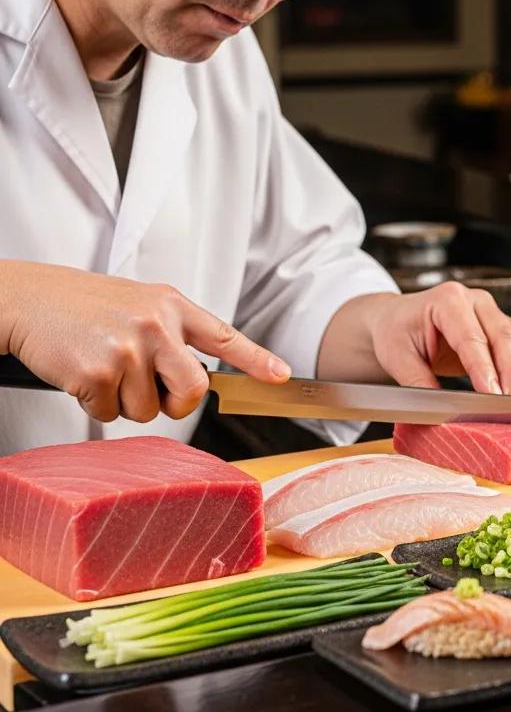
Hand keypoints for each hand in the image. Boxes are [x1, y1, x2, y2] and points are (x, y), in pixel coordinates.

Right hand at [0, 261, 290, 422]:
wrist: (27, 298)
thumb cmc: (85, 306)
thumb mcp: (140, 303)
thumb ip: (173, 332)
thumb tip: (202, 378)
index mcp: (171, 305)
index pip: (224, 336)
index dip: (257, 359)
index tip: (282, 376)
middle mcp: (156, 324)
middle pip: (193, 391)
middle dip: (176, 404)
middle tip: (152, 392)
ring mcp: (128, 347)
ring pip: (148, 410)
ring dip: (125, 401)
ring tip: (103, 367)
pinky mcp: (97, 371)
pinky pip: (109, 413)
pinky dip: (94, 404)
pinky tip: (81, 373)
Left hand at [322, 285, 510, 396]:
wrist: (399, 320)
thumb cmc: (397, 333)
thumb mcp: (396, 358)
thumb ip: (418, 382)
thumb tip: (442, 410)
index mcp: (447, 300)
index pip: (471, 338)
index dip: (484, 368)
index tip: (492, 396)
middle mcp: (475, 301)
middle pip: (505, 336)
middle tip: (510, 405)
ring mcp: (493, 312)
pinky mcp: (504, 326)